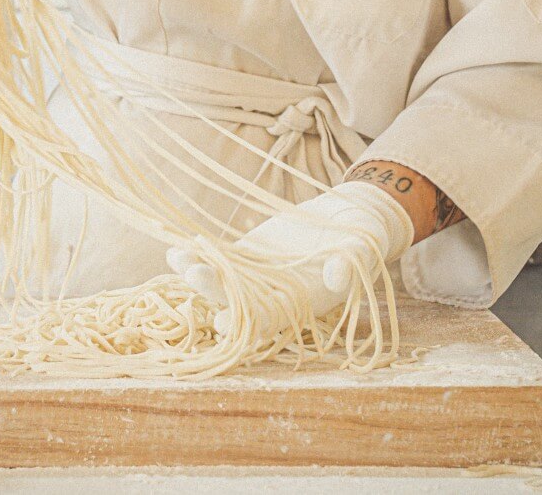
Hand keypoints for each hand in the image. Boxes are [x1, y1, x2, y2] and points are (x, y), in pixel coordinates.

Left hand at [166, 182, 414, 335]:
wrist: (355, 219)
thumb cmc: (365, 238)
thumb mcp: (362, 250)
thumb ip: (350, 264)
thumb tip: (336, 276)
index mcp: (301, 305)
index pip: (267, 321)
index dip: (245, 322)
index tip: (222, 320)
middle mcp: (275, 296)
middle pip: (237, 300)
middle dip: (213, 290)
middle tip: (193, 274)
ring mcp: (259, 275)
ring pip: (222, 280)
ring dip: (198, 272)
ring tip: (176, 257)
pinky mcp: (250, 253)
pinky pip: (221, 257)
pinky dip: (201, 253)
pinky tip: (178, 246)